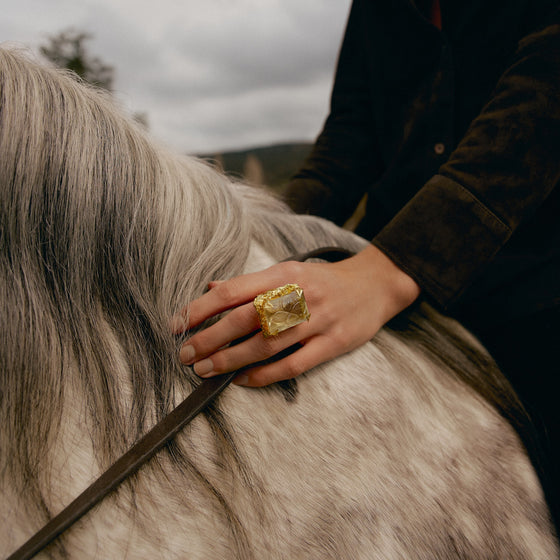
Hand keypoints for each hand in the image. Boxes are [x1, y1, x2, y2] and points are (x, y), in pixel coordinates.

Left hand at [174, 244, 419, 386]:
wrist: (375, 285)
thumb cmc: (323, 280)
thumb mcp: (289, 270)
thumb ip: (250, 283)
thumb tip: (210, 287)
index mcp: (283, 274)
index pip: (233, 291)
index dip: (200, 309)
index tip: (177, 325)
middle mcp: (298, 295)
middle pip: (245, 319)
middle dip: (209, 339)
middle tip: (185, 355)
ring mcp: (317, 320)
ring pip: (266, 344)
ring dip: (230, 360)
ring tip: (205, 370)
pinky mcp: (333, 343)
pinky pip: (294, 364)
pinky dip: (265, 375)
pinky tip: (243, 380)